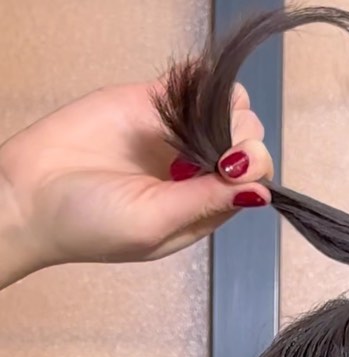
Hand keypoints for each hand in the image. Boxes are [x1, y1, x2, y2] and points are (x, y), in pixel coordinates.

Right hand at [0, 78, 272, 278]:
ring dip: (228, 106)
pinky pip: (191, 86)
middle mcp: (194, 174)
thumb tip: (260, 192)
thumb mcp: (153, 224)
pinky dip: (202, 80)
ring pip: (227, 111)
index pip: (251, 183)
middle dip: (243, 136)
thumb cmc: (89, 225)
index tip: (227, 163)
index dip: (252, 167)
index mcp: (200, 210)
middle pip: (247, 144)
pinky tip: (193, 88)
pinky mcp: (149, 104)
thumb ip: (204, 204)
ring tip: (202, 115)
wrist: (29, 193)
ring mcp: (174, 137)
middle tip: (208, 140)